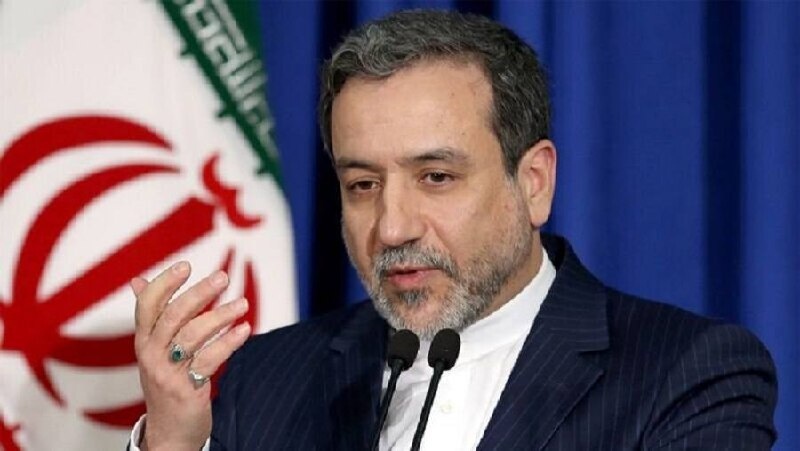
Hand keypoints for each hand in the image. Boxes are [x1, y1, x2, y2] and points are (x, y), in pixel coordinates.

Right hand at [132, 262, 250, 450]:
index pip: (148, 305)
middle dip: (199, 293)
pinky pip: (210, 360)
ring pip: (193, 336)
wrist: (168, 433)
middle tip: (223, 277)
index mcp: (143, 341)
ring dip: (221, 316)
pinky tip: (244, 330)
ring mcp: (168, 373)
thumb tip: (137, 280)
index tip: (186, 265)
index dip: (165, 283)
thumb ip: (151, 315)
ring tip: (242, 304)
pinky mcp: (187, 390)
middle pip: (173, 316)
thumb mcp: (153, 350)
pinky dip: (229, 342)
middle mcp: (151, 355)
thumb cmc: (166, 382)